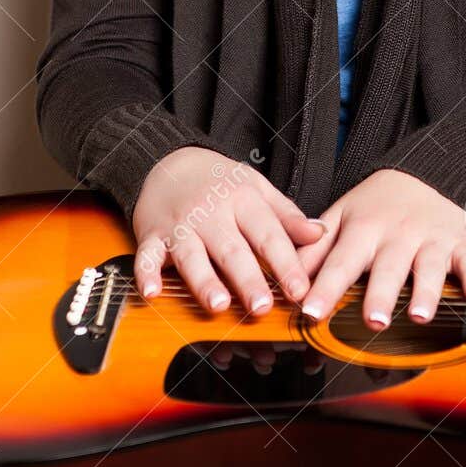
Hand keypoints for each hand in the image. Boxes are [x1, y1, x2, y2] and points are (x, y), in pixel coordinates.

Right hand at [131, 146, 326, 315]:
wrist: (168, 161)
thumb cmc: (218, 181)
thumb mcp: (256, 188)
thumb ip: (286, 215)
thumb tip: (319, 234)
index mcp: (242, 200)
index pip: (268, 234)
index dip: (286, 263)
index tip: (300, 289)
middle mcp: (211, 213)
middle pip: (232, 249)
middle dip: (247, 279)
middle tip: (261, 306)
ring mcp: (181, 225)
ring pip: (192, 255)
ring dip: (204, 280)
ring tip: (218, 304)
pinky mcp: (153, 235)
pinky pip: (146, 255)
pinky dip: (146, 273)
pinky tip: (152, 292)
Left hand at [296, 168, 465, 326]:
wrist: (419, 174)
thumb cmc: (373, 209)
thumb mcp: (340, 219)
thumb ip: (314, 251)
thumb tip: (284, 281)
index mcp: (363, 229)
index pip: (341, 262)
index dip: (326, 288)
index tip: (311, 311)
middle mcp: (397, 234)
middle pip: (387, 268)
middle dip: (380, 295)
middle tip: (372, 321)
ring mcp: (431, 238)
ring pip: (428, 267)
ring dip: (426, 292)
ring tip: (419, 315)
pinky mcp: (460, 242)